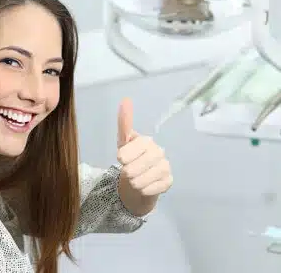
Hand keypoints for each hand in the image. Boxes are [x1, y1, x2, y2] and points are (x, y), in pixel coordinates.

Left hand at [116, 98, 172, 215]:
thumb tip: (126, 99)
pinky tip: (144, 185)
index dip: (121, 159)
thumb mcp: (123, 142)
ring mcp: (165, 167)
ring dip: (133, 183)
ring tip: (135, 178)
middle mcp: (159, 152)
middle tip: (129, 171)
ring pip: (139, 181)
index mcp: (146, 141)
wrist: (140, 180)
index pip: (125, 154)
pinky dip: (143, 190)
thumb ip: (124, 123)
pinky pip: (149, 190)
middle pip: (132, 170)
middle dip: (127, 173)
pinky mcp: (169, 182)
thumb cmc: (131, 158)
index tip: (121, 159)